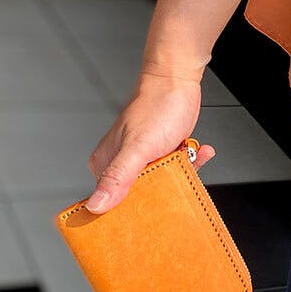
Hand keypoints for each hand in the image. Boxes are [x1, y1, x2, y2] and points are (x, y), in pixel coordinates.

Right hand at [85, 72, 215, 213]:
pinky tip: (194, 149)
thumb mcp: (137, 148)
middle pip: (138, 196)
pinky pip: (174, 170)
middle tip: (171, 174)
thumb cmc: (156, 108)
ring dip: (178, 173)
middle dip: (161, 191)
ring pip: (160, 184)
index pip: (110, 202)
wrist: (178, 81)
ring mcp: (142, 160)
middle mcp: (121, 164)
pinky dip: (188, 162)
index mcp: (105, 164)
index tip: (149, 209)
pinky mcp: (160, 155)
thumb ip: (118, 177)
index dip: (129, 210)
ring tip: (184, 154)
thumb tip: (95, 205)